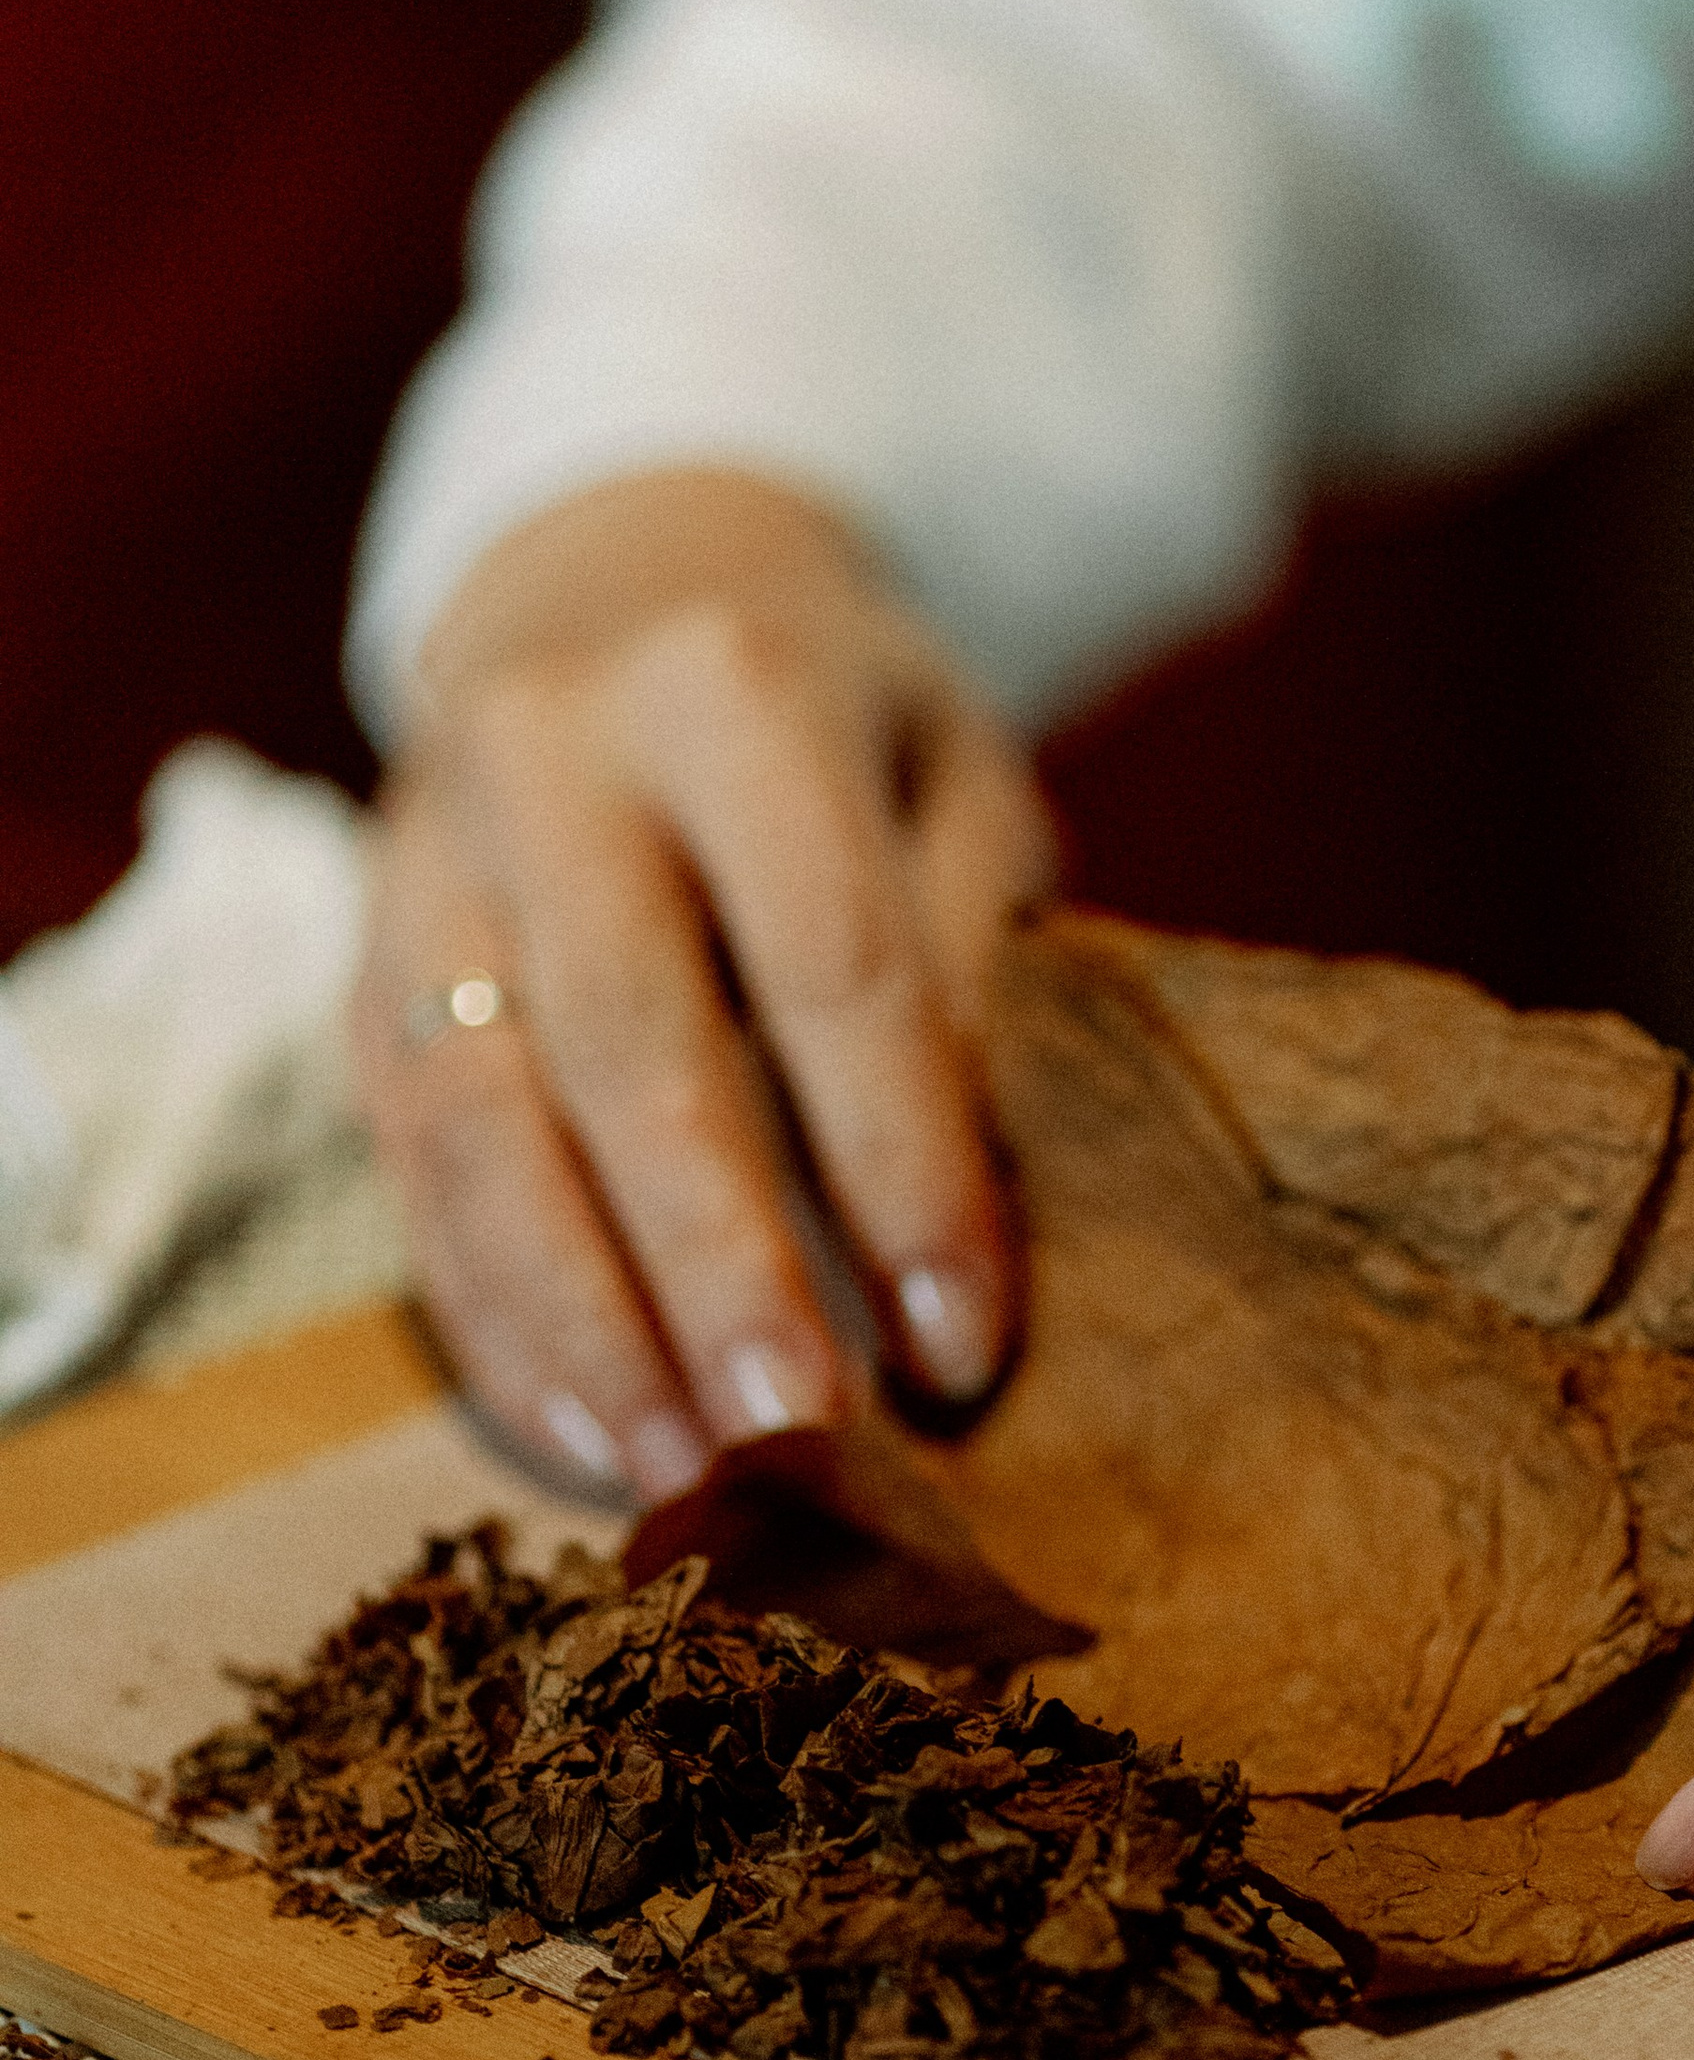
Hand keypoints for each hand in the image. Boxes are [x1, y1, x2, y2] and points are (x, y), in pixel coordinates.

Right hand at [354, 469, 1054, 1498]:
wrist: (613, 583)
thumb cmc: (836, 715)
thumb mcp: (951, 770)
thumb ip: (972, 947)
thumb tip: (968, 1186)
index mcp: (730, 684)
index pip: (832, 961)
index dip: (902, 1162)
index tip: (962, 1339)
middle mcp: (547, 756)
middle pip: (631, 1046)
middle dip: (718, 1266)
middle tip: (803, 1444)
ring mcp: (423, 855)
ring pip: (482, 1117)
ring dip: (583, 1320)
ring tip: (683, 1476)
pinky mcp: (355, 956)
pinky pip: (405, 1159)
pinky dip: (490, 1311)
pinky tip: (581, 1429)